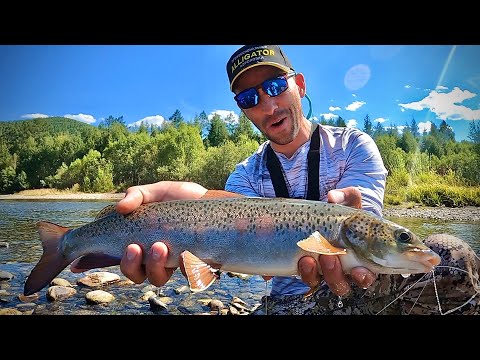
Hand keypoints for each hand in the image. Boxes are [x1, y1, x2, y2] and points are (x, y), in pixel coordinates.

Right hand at [71, 181, 207, 286]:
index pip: (110, 256)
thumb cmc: (179, 198)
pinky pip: (188, 276)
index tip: (76, 263)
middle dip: (129, 265)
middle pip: (133, 273)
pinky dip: (187, 268)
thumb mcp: (155, 191)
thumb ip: (136, 196)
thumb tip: (121, 207)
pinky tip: (189, 255)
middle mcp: (152, 256)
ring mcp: (173, 262)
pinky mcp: (194, 264)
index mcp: (137, 241)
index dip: (92, 262)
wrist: (210, 200)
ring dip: (154, 266)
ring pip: (156, 278)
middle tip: (134, 247)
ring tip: (161, 247)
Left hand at [297, 187, 375, 295]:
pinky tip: (298, 260)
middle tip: (329, 257)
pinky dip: (299, 269)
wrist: (312, 215)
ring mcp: (318, 270)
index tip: (359, 271)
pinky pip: (299, 274)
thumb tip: (332, 196)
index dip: (363, 277)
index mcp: (357, 258)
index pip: (365, 276)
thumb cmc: (339, 212)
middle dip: (335, 275)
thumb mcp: (347, 201)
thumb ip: (348, 196)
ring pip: (318, 282)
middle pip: (340, 285)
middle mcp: (339, 269)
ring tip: (308, 258)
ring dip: (313, 273)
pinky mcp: (301, 267)